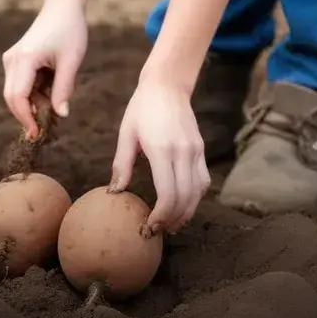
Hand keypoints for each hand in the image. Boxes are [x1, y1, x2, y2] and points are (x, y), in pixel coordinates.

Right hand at [2, 2, 86, 137]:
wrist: (62, 6)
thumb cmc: (70, 30)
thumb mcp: (71, 61)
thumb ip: (64, 89)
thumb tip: (61, 115)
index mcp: (25, 60)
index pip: (18, 98)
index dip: (26, 119)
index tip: (37, 133)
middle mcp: (12, 60)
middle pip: (12, 98)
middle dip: (26, 115)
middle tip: (44, 129)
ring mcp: (11, 59)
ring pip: (15, 92)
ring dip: (32, 103)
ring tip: (55, 99)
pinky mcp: (14, 59)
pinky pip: (19, 84)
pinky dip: (32, 93)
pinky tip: (49, 89)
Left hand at [110, 71, 210, 233]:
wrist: (167, 85)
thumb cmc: (141, 109)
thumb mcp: (126, 135)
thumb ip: (121, 165)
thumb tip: (114, 193)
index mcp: (162, 149)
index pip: (168, 193)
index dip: (161, 216)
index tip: (149, 226)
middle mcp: (184, 152)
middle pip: (185, 198)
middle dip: (173, 220)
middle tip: (157, 231)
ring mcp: (196, 151)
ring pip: (198, 193)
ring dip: (186, 213)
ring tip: (170, 225)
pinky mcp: (201, 150)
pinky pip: (203, 181)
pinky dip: (194, 198)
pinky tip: (181, 206)